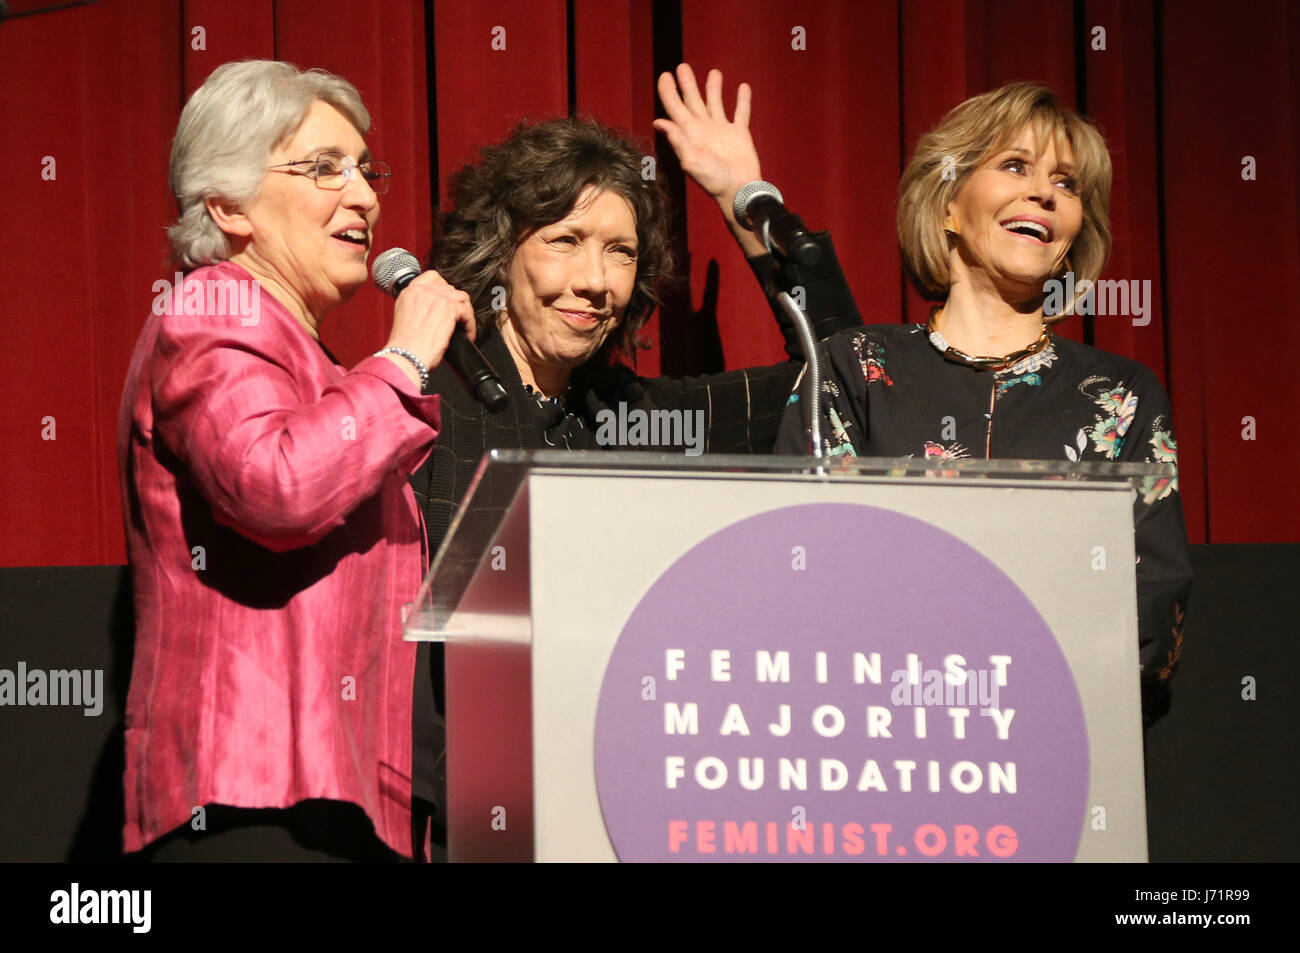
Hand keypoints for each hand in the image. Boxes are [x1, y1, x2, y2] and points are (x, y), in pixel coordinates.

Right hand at [382, 270, 475, 384]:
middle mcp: (422, 291)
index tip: (448, 301)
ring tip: (464, 328)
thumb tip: (435, 311)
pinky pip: (467, 312)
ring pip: (461, 298)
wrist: (405, 357)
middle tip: (458, 320)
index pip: (433, 277)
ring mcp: (436, 298)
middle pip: (450, 289)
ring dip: (465, 313)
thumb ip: (418, 308)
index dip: (444, 288)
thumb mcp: (406, 318)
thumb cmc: (405, 347)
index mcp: (409, 292)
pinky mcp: (448, 309)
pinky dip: (470, 325)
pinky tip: (468, 335)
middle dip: (456, 305)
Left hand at [654, 64, 761, 217]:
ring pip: (716, 103)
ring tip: (714, 72)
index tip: (665, 75)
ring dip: (714, 88)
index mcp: (690, 134)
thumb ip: (677, 140)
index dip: (668, 92)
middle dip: (687, 84)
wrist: (739, 190)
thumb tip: (659, 122)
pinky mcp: (739, 134)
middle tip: (682, 67)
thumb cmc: (714, 180)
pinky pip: (741, 112)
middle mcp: (704, 129)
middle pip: (693, 101)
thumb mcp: (691, 160)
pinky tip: (742, 87)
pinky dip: (743, 100)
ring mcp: (722, 130)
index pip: (675, 108)